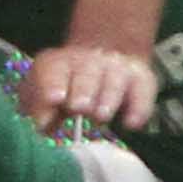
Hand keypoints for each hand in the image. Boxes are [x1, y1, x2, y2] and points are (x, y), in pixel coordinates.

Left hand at [19, 40, 160, 135]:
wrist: (104, 57)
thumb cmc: (68, 86)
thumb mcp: (45, 93)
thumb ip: (39, 107)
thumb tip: (41, 124)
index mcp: (60, 62)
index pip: (54, 69)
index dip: (53, 83)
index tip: (54, 98)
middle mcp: (90, 61)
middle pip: (86, 74)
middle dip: (82, 90)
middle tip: (78, 107)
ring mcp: (117, 69)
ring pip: (114, 80)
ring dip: (107, 98)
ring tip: (101, 116)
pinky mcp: (141, 80)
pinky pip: (143, 92)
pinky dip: (139, 108)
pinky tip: (131, 124)